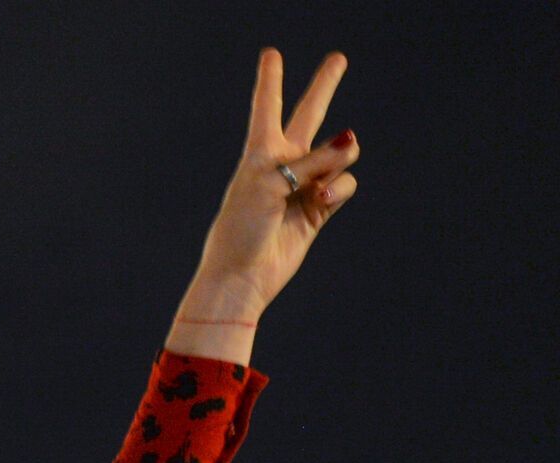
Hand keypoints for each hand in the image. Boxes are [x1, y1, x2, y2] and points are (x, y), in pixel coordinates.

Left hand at [183, 50, 358, 320]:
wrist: (243, 274)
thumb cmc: (243, 226)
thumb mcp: (273, 183)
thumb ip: (316, 159)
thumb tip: (352, 142)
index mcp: (260, 151)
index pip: (268, 106)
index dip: (271, 80)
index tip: (271, 54)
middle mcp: (284, 162)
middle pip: (309, 115)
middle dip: (323, 87)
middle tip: (337, 59)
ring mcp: (303, 184)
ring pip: (338, 155)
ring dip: (336, 164)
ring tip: (318, 190)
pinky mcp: (318, 208)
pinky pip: (343, 185)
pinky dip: (339, 189)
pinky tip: (323, 201)